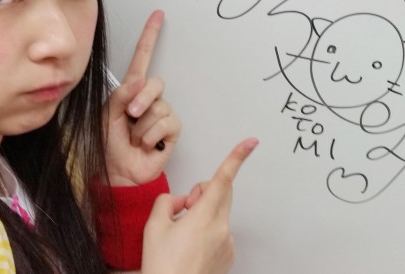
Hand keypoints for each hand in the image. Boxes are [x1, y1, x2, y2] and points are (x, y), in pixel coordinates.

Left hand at [104, 11, 181, 185]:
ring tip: (135, 138)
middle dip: (141, 100)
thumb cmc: (109, 145)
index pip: (142, 58)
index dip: (150, 36)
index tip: (158, 15)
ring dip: (142, 126)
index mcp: (130, 90)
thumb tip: (140, 82)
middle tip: (130, 117)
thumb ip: (121, 95)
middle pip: (154, 83)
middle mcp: (149, 98)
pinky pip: (166, 123)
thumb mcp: (107, 115)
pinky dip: (151, 136)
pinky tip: (146, 144)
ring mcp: (162, 113)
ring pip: (159, 107)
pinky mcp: (172, 129)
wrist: (119, 173)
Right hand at [142, 138, 257, 273]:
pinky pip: (220, 232)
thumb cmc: (163, 266)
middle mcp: (221, 228)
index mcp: (204, 216)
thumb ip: (167, 201)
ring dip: (203, 215)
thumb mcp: (154, 226)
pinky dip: (207, 232)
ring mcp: (227, 242)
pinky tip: (191, 248)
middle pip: (221, 193)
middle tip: (184, 208)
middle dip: (204, 192)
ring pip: (219, 213)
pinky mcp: (229, 255)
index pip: (222, 179)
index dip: (237, 157)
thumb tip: (180, 201)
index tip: (250, 143)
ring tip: (183, 237)